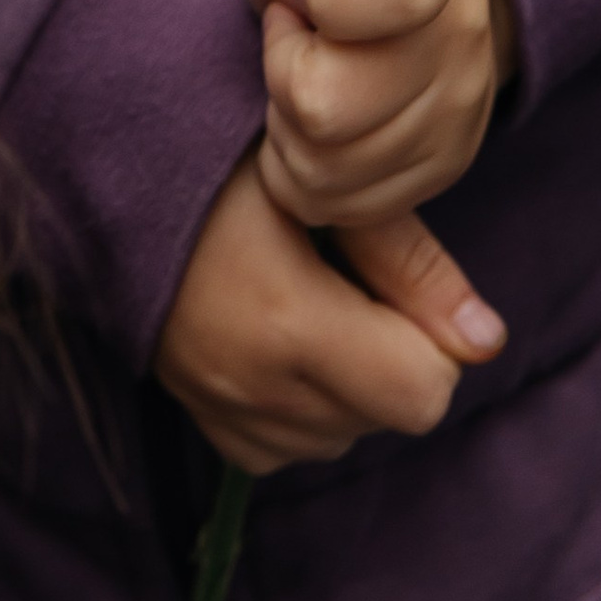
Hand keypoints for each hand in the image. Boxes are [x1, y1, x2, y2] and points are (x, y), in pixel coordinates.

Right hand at [154, 154, 505, 475]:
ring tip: (307, 295)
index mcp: (287, 320)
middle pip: (388, 416)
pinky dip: (303, 404)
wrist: (112, 165)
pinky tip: (277, 333)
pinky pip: (290, 447)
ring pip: (344, 435)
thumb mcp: (324, 188)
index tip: (392, 277)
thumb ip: (411, 263)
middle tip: (347, 276)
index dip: (429, 338)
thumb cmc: (223, 153)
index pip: (422, 394)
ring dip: (349, 382)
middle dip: (393, 356)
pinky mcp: (202, 422)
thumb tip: (488, 341)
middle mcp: (252, 385)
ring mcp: (222, 411)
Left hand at [244, 0, 517, 226]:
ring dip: (286, 123)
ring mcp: (457, 119)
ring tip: (308, 74)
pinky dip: (298, 169)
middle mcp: (463, 42)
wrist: (390, 12)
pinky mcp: (435, 175)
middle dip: (285, 69)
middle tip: (297, 37)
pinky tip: (315, 123)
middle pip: (329, 104)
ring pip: (322, 164)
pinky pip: (329, 202)